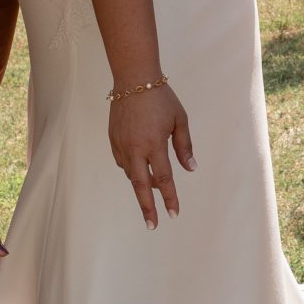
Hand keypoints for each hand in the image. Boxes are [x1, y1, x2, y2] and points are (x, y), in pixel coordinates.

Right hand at [107, 82, 193, 227]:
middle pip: (141, 185)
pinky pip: (122, 161)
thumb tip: (191, 169)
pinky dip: (131, 169)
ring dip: (141, 184)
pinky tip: (139, 168)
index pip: (163, 178)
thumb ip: (184, 146)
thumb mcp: (180, 119)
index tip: (174, 213)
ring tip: (152, 192)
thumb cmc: (160, 97)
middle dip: (147, 207)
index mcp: (154, 144)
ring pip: (131, 173)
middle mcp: (135, 148)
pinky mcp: (113, 139)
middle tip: (152, 225)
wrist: (133, 78)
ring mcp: (121, 144)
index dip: (170, 198)